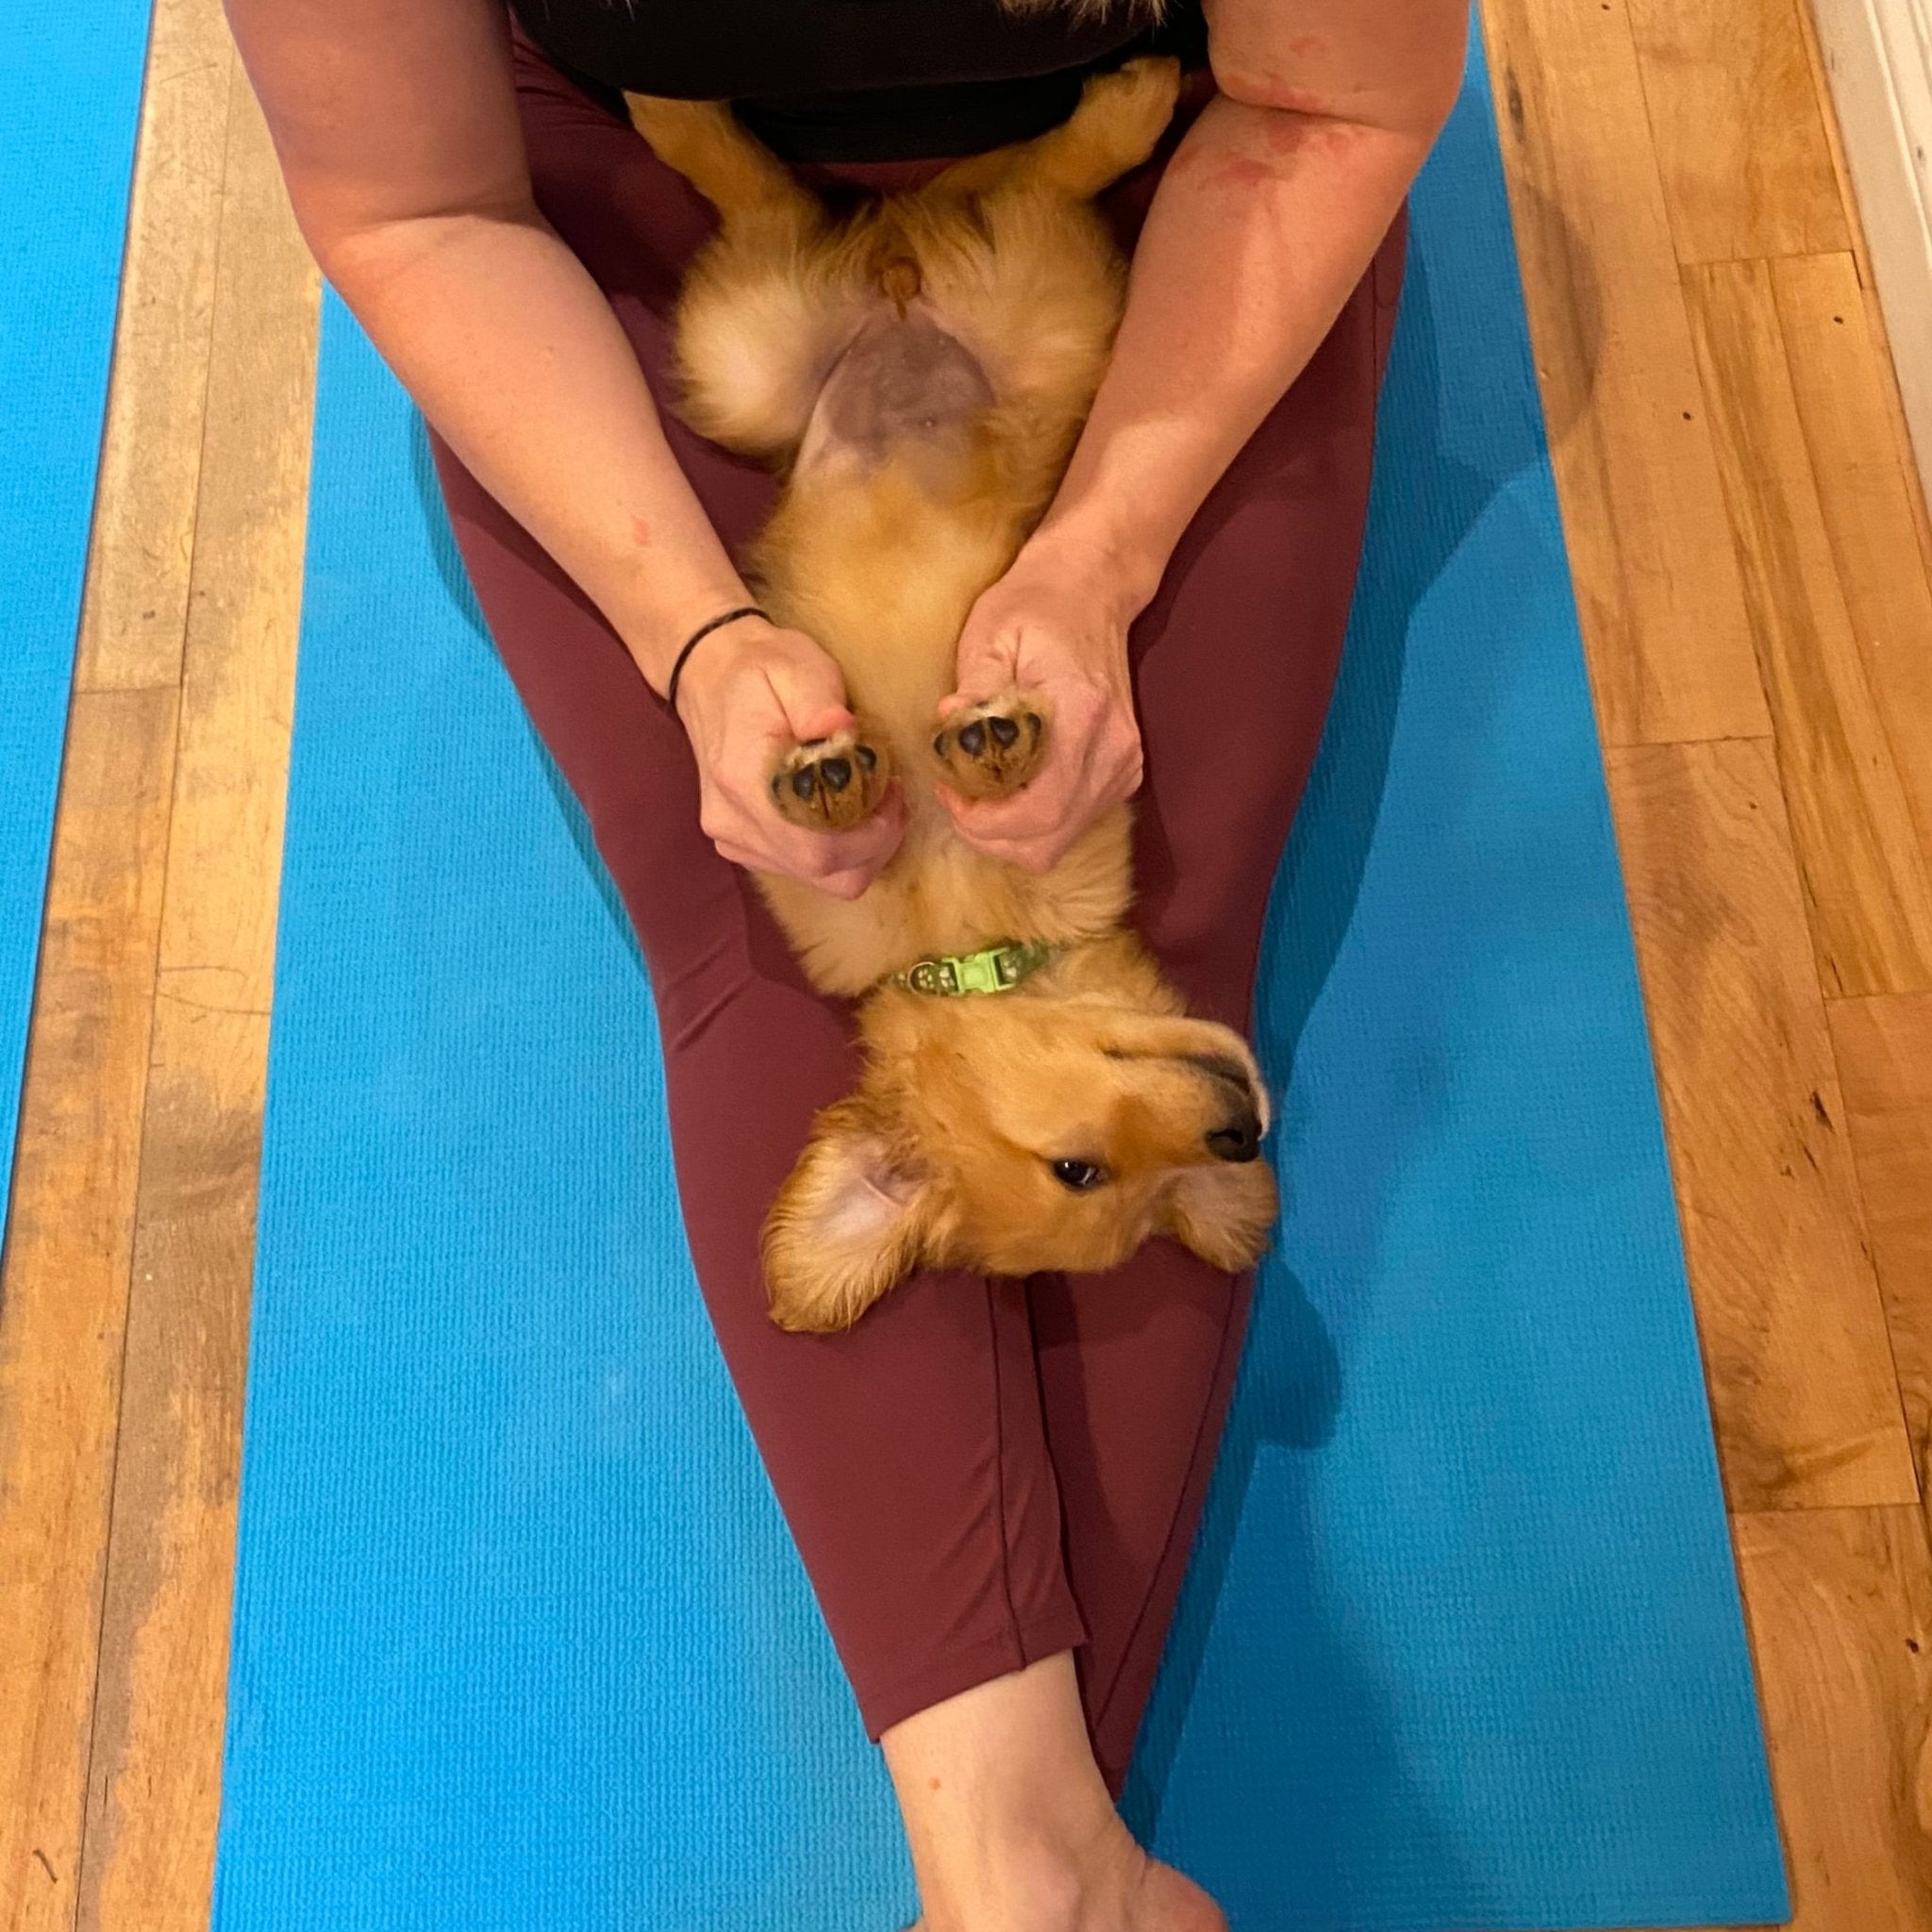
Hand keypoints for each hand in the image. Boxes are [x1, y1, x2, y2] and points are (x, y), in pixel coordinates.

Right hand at [674, 617, 906, 897]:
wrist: (707, 673)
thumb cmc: (759, 668)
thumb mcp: (797, 667)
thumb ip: (820, 703)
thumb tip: (845, 735)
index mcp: (744, 780)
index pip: (817, 847)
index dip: (871, 833)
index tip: (891, 790)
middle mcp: (733, 822)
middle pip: (823, 872)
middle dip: (875, 844)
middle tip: (892, 797)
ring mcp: (733, 839)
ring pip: (818, 877)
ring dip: (860, 849)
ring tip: (873, 801)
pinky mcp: (740, 844)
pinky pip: (801, 869)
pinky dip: (836, 850)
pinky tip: (843, 810)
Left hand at [939, 540, 1142, 871]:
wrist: (1093, 589)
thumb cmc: (1035, 606)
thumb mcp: (990, 636)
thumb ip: (973, 693)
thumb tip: (950, 735)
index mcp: (1081, 713)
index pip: (1037, 809)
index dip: (983, 821)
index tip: (949, 792)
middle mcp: (1113, 749)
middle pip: (1047, 841)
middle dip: (990, 835)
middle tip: (955, 799)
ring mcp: (1124, 765)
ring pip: (1059, 841)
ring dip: (1010, 834)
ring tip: (977, 795)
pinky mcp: (1123, 772)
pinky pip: (1073, 824)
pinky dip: (1034, 823)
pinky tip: (1009, 788)